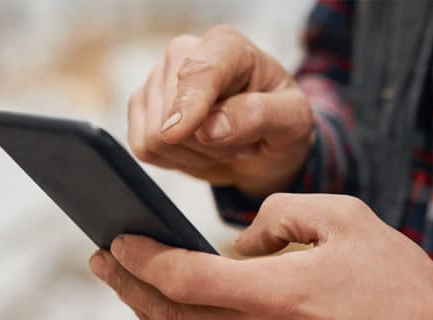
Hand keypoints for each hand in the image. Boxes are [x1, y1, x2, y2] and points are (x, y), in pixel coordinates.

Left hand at [89, 194, 432, 319]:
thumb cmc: (399, 276)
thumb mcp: (342, 216)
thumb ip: (277, 216)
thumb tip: (238, 243)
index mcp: (276, 295)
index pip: (182, 281)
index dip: (140, 260)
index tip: (113, 239)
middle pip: (172, 318)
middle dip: (129, 287)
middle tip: (102, 259)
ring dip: (157, 312)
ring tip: (134, 282)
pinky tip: (192, 308)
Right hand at [128, 25, 314, 196]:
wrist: (264, 142)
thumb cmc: (280, 122)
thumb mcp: (292, 120)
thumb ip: (257, 116)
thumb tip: (209, 128)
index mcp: (226, 46)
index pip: (199, 72)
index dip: (188, 103)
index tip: (178, 132)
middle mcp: (184, 53)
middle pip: (173, 115)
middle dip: (208, 143)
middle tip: (238, 140)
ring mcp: (157, 79)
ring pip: (155, 137)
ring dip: (195, 154)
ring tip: (222, 141)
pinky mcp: (141, 107)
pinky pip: (144, 148)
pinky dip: (174, 159)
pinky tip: (199, 149)